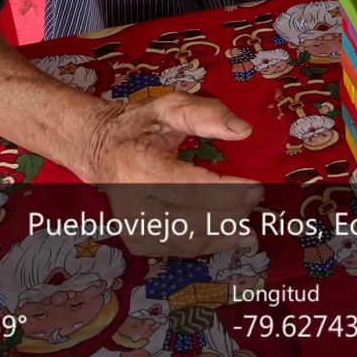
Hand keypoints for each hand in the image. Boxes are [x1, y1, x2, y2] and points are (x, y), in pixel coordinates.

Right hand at [77, 93, 262, 256]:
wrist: (100, 150)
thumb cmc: (138, 127)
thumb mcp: (169, 108)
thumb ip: (206, 114)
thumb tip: (243, 130)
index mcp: (137, 167)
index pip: (190, 188)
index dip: (227, 191)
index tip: (256, 187)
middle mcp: (132, 204)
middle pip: (192, 220)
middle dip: (231, 213)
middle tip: (256, 200)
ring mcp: (133, 227)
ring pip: (189, 242)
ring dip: (224, 235)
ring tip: (250, 228)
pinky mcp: (139, 242)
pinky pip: (181, 249)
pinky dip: (209, 243)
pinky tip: (228, 235)